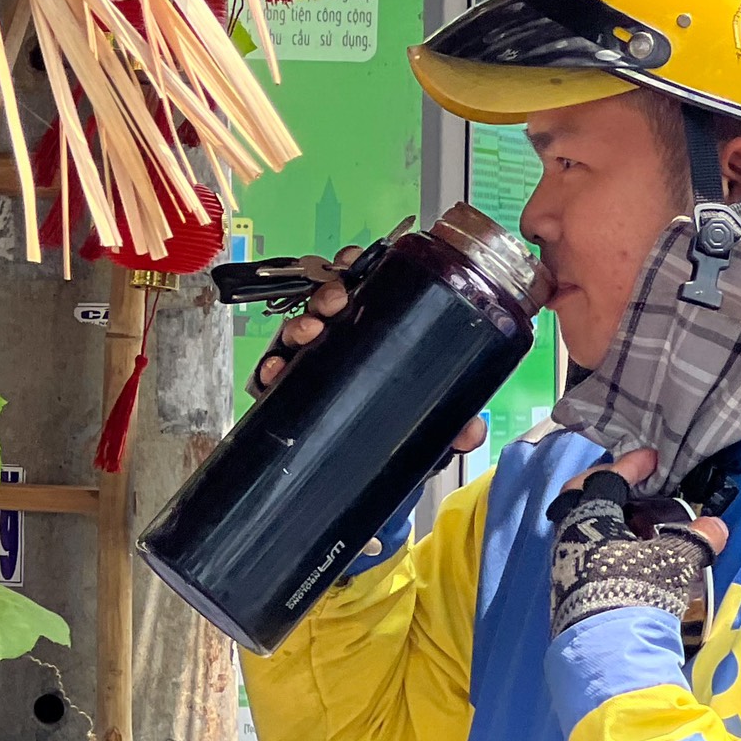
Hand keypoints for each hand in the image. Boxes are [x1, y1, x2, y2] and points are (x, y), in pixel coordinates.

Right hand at [249, 243, 488, 456]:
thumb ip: (454, 426)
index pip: (363, 289)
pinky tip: (274, 371)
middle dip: (327, 294)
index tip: (355, 263)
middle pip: (327, 304)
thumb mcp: (429, 424)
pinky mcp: (292, 393)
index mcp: (377, 334)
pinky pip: (273, 375)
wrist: (364, 476)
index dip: (355, 268)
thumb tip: (471, 429)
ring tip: (309, 332)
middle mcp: (343, 343)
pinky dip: (269, 369)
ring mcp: (315, 366)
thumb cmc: (397, 432)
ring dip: (299, 324)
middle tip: (335, 303)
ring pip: (298, 331)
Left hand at [548, 449, 728, 635]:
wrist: (605, 651)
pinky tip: (628, 555)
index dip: (631, 465)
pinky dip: (605, 543)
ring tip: (638, 523)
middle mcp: (567, 535)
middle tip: (632, 485)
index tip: (651, 459)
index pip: (606, 479)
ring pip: (580, 527)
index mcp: (587, 517)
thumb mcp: (673, 561)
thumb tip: (717, 526)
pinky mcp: (566, 590)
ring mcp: (563, 564)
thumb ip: (694, 539)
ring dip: (606, 518)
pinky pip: (583, 551)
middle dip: (606, 486)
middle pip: (580, 497)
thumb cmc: (635, 591)